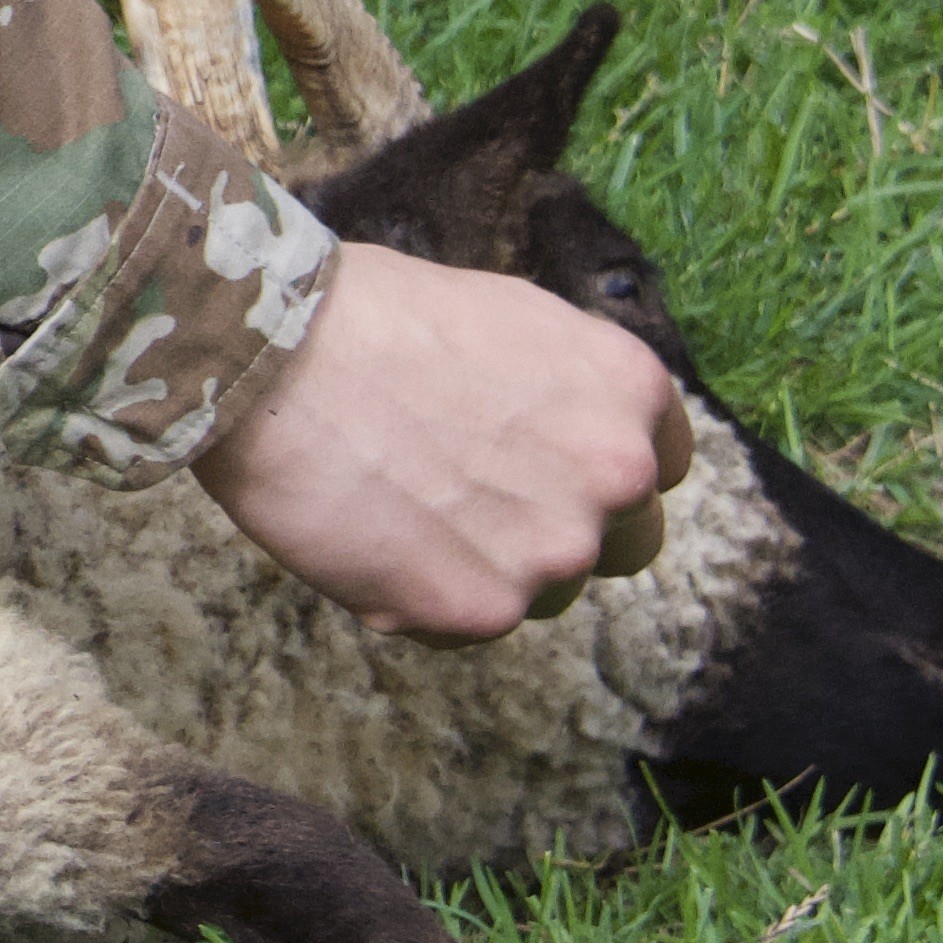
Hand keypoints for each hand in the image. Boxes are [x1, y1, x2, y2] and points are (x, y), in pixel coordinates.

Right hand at [191, 247, 691, 646]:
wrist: (279, 359)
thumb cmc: (376, 317)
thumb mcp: (511, 316)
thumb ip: (568, 387)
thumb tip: (571, 427)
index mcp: (630, 392)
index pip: (664, 466)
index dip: (601, 468)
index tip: (551, 465)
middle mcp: (615, 478)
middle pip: (626, 543)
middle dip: (564, 525)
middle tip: (480, 498)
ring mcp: (551, 553)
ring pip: (545, 590)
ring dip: (494, 565)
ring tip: (408, 508)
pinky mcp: (478, 611)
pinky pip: (468, 626)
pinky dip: (426, 597)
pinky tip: (374, 538)